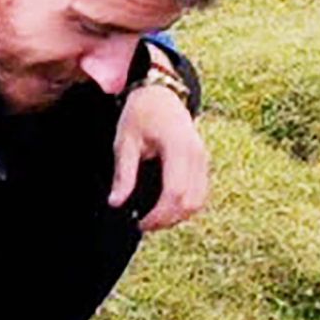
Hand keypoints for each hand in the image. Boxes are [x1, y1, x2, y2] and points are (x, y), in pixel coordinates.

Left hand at [110, 83, 210, 231]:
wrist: (160, 94)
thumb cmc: (140, 115)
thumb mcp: (125, 142)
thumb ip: (123, 174)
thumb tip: (115, 203)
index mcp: (177, 146)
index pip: (174, 191)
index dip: (159, 214)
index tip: (140, 223)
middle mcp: (196, 153)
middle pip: (189, 201)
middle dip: (168, 219)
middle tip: (144, 224)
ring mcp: (203, 158)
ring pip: (198, 201)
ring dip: (178, 215)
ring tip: (154, 218)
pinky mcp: (204, 162)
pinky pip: (200, 193)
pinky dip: (185, 206)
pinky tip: (165, 208)